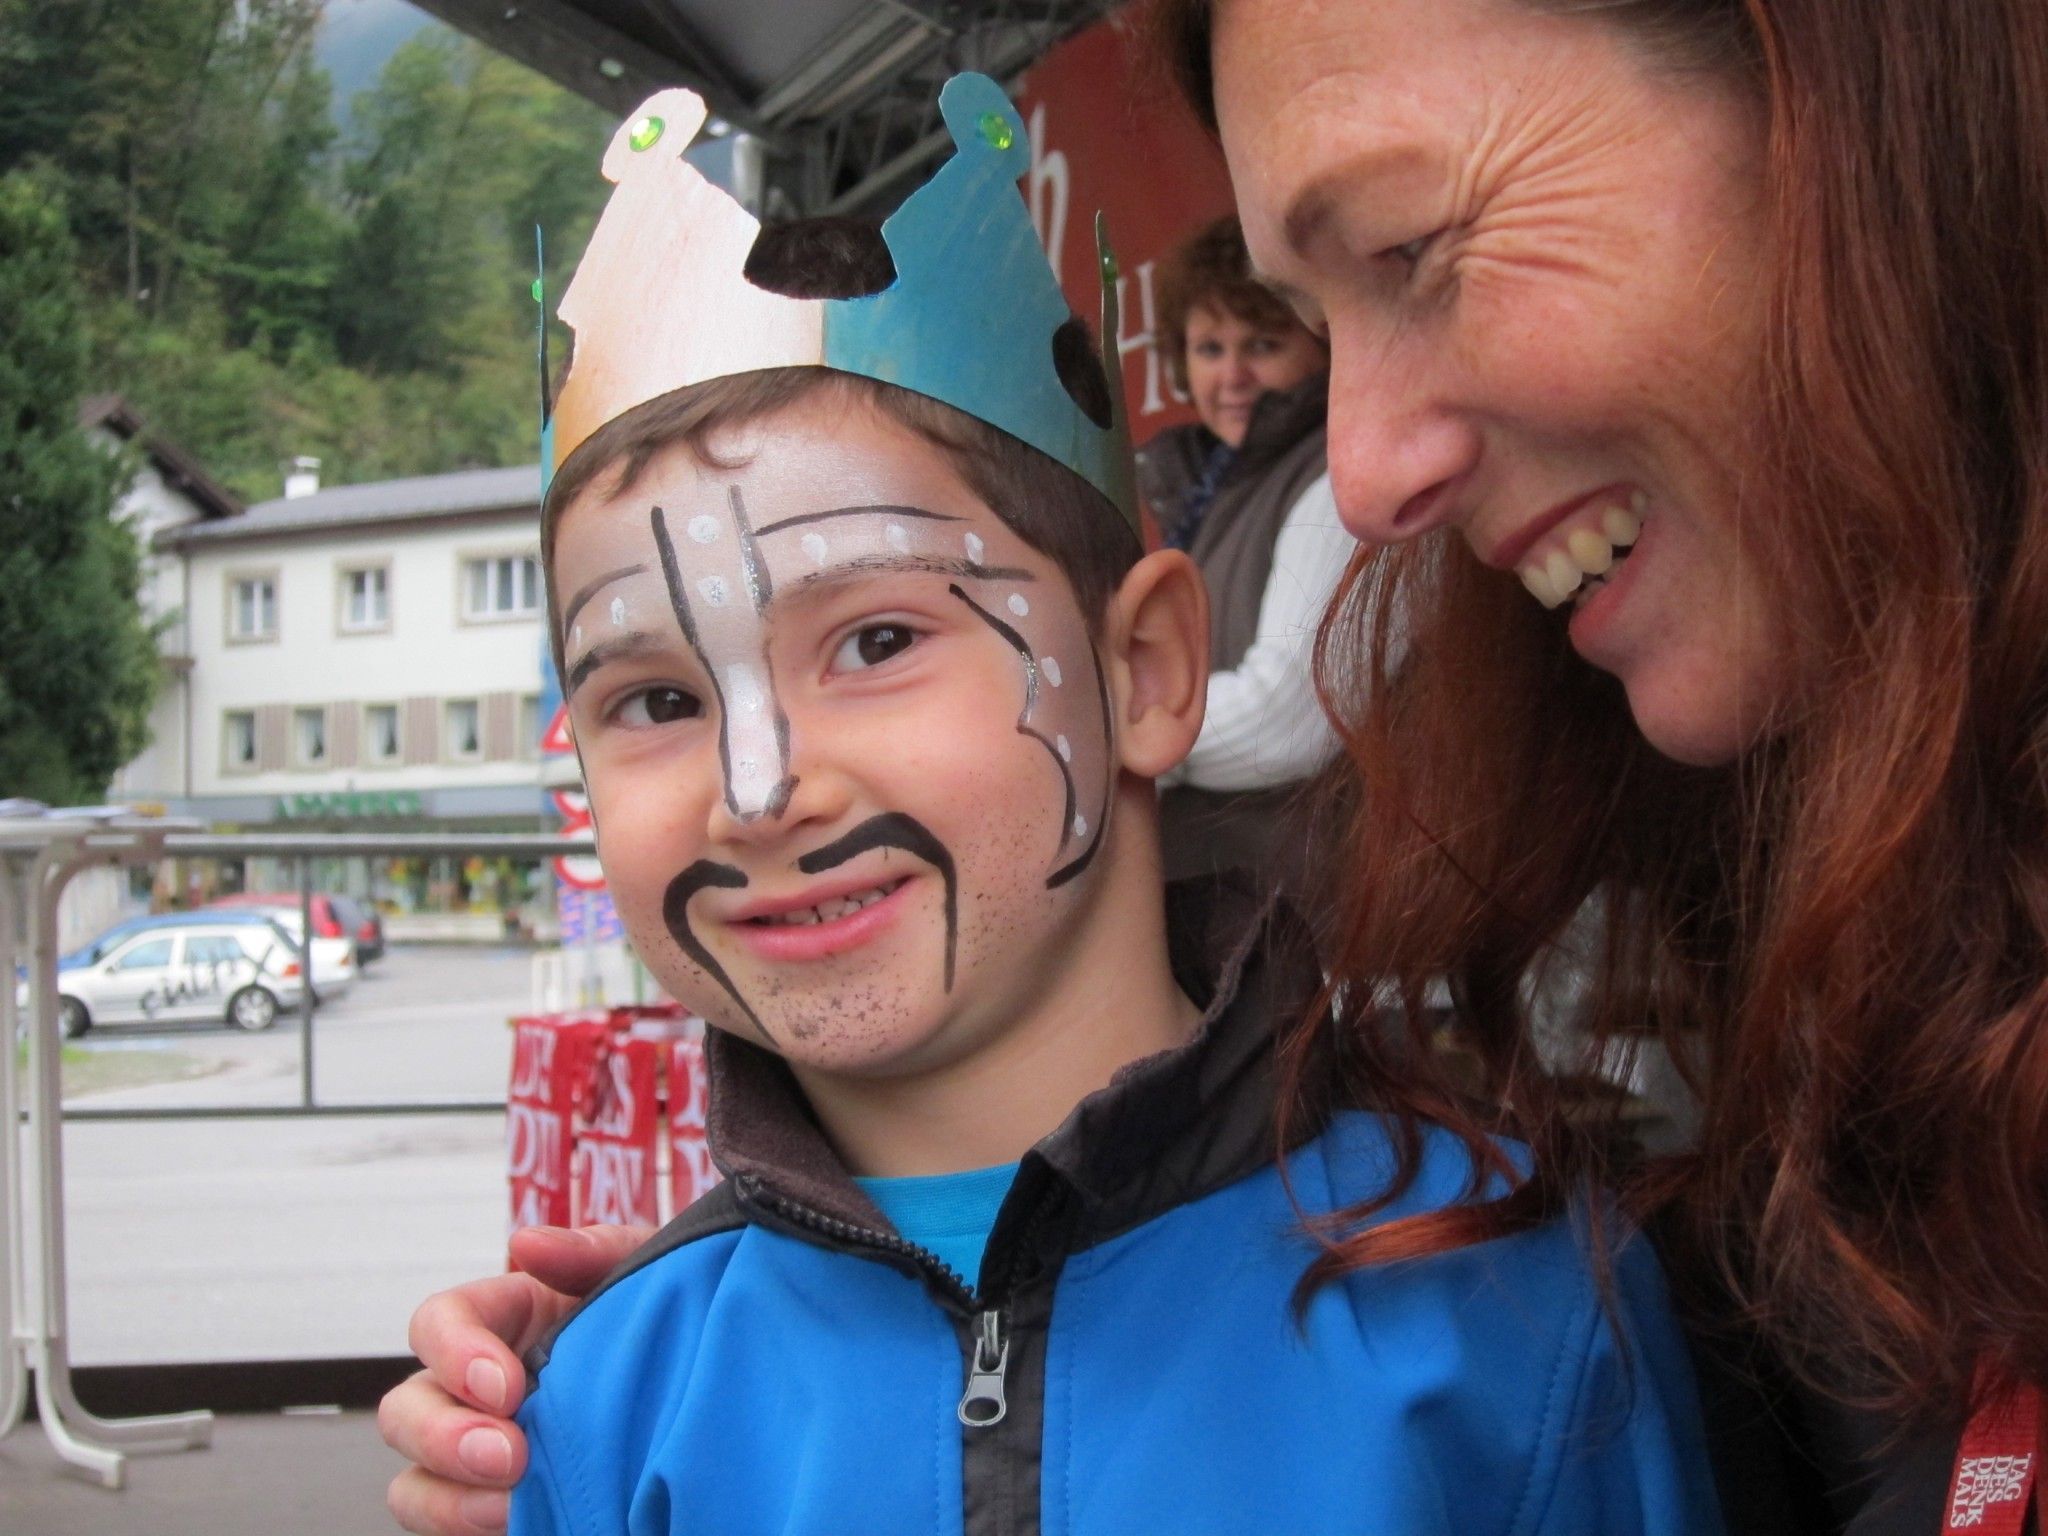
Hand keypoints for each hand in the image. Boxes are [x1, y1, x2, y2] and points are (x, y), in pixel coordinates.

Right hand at [382, 1224, 651, 1534]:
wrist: (714, 1397)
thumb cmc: (669, 1323)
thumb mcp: (645, 1273)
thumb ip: (592, 1250)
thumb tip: (525, 1245)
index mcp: (503, 1321)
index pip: (436, 1323)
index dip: (455, 1353)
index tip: (507, 1387)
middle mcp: (475, 1393)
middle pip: (405, 1411)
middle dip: (443, 1437)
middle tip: (509, 1457)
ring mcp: (478, 1459)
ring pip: (414, 1486)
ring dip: (451, 1501)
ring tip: (513, 1511)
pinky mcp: (494, 1509)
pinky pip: (453, 1533)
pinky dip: (474, 1533)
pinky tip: (529, 1528)